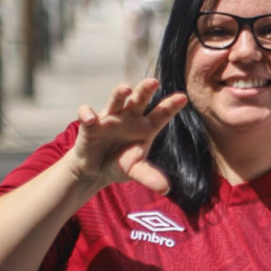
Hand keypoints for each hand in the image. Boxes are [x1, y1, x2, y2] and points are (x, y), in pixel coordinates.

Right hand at [69, 78, 187, 194]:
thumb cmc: (120, 164)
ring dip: (119, 93)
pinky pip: (87, 115)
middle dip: (145, 89)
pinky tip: (90, 119)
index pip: (161, 113)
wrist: (95, 170)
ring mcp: (110, 118)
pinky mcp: (91, 124)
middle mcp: (130, 117)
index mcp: (146, 127)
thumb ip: (149, 176)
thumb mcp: (135, 171)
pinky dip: (87, 114)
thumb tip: (166, 189)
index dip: (171, 105)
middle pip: (139, 99)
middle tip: (154, 81)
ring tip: (125, 88)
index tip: (183, 97)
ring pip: (116, 99)